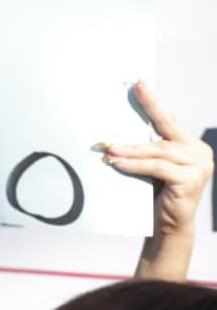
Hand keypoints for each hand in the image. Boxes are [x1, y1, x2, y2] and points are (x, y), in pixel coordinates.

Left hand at [102, 80, 212, 238]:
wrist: (168, 225)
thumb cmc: (156, 193)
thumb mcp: (152, 166)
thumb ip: (147, 149)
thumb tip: (117, 131)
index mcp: (191, 145)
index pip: (169, 120)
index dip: (154, 103)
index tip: (140, 84)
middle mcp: (200, 152)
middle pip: (169, 126)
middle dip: (151, 106)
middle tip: (135, 90)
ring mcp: (199, 165)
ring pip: (158, 150)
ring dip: (130, 148)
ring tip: (108, 147)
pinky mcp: (190, 179)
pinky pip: (157, 167)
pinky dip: (134, 164)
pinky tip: (116, 163)